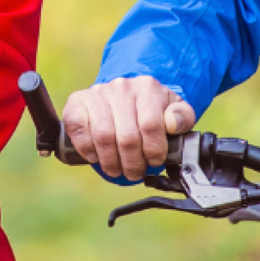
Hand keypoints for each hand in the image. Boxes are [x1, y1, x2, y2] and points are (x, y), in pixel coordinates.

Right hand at [63, 76, 195, 180]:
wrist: (127, 96)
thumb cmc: (152, 109)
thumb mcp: (174, 110)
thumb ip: (182, 117)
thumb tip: (172, 124)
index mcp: (147, 87)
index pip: (151, 125)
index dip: (154, 151)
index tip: (155, 162)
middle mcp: (121, 87)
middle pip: (127, 136)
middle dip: (133, 163)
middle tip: (136, 173)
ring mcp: (97, 93)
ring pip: (103, 136)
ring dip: (111, 162)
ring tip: (118, 170)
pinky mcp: (77, 102)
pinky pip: (77, 128)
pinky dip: (86, 148)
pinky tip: (95, 157)